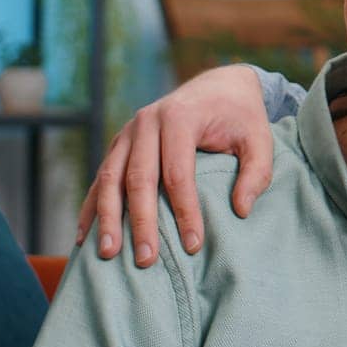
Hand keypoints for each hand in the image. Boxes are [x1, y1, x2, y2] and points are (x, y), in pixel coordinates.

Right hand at [75, 65, 273, 267]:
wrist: (220, 86)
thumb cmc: (242, 117)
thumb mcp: (260, 139)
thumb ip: (256, 173)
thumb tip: (240, 210)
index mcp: (181, 117)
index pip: (178, 172)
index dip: (184, 211)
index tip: (193, 245)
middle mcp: (147, 121)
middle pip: (138, 178)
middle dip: (141, 221)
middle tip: (146, 260)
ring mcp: (129, 132)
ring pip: (111, 178)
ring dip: (107, 217)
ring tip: (107, 254)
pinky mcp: (120, 144)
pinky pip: (102, 177)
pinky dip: (93, 206)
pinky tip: (85, 235)